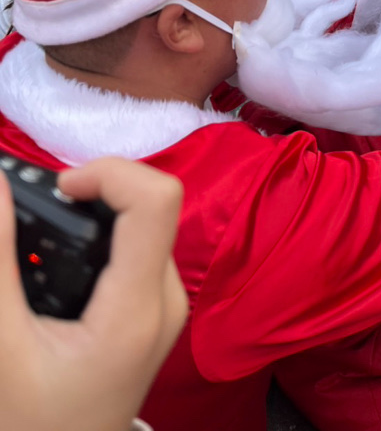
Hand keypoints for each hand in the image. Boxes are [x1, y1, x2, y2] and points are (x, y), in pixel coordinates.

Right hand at [0, 157, 186, 430]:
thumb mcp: (1, 347)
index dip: (110, 173)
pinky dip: (103, 234)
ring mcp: (166, 304)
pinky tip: (65, 255)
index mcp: (137, 310)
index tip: (61, 189)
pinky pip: (140, 244)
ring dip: (97, 211)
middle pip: (150, 204)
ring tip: (48, 231)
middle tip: (42, 211)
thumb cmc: (30, 425)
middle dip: (95, 192)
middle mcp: (166, 298)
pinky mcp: (155, 307)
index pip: (156, 200)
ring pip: (146, 220)